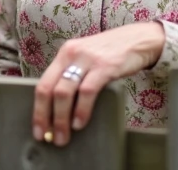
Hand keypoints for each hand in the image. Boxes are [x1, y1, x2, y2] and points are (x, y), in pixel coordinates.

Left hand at [33, 21, 165, 146]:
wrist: (139, 39)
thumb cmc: (111, 53)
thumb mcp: (86, 59)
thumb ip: (73, 76)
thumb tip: (61, 108)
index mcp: (64, 54)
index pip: (42, 83)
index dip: (38, 109)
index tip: (38, 129)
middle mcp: (71, 54)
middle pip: (49, 89)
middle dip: (45, 117)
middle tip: (48, 137)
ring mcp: (87, 59)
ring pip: (64, 91)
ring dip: (61, 118)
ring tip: (63, 136)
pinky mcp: (104, 66)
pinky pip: (87, 91)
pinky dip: (81, 110)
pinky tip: (79, 123)